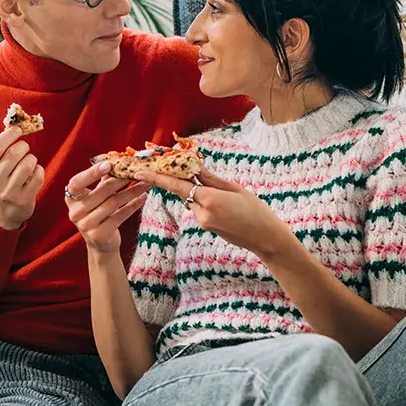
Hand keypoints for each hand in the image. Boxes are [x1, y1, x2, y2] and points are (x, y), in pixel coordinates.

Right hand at [0, 127, 44, 230]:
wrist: (0, 215)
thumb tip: (13, 127)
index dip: (9, 135)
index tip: (17, 131)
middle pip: (13, 154)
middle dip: (23, 146)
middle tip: (24, 148)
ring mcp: (9, 192)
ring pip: (27, 164)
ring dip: (32, 158)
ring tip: (29, 162)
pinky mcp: (24, 200)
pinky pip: (38, 176)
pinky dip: (39, 170)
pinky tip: (35, 173)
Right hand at [66, 160, 150, 254]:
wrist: (100, 242)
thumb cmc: (98, 213)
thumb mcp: (96, 196)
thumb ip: (103, 180)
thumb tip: (118, 159)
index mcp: (71, 198)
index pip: (76, 183)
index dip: (91, 173)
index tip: (109, 165)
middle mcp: (75, 212)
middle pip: (102, 191)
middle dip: (122, 180)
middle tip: (138, 171)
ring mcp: (86, 225)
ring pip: (114, 203)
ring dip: (132, 191)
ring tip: (146, 183)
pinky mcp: (99, 234)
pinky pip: (120, 216)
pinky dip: (133, 205)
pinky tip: (142, 198)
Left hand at [137, 169, 294, 257]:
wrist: (265, 238)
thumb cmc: (256, 210)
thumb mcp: (235, 189)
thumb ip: (211, 179)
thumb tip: (194, 166)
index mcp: (210, 199)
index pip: (178, 186)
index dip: (158, 178)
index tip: (141, 172)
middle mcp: (202, 213)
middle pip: (183, 192)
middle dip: (179, 179)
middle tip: (176, 166)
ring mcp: (203, 222)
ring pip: (192, 200)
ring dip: (197, 191)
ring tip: (220, 189)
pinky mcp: (206, 227)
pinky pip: (199, 209)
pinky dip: (204, 200)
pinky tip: (223, 202)